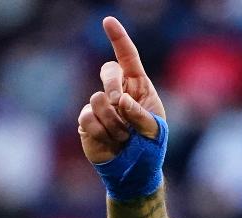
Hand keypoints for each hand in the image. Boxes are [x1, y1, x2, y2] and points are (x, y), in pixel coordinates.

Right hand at [78, 16, 166, 164]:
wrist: (134, 172)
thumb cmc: (149, 149)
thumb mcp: (155, 131)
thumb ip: (141, 114)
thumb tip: (119, 100)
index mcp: (139, 88)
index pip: (128, 58)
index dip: (119, 39)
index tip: (108, 21)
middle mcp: (118, 92)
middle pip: (108, 70)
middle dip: (112, 85)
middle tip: (119, 104)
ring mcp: (100, 106)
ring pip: (97, 99)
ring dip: (114, 121)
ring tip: (123, 137)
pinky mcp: (87, 121)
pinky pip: (88, 117)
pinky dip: (102, 131)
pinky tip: (111, 142)